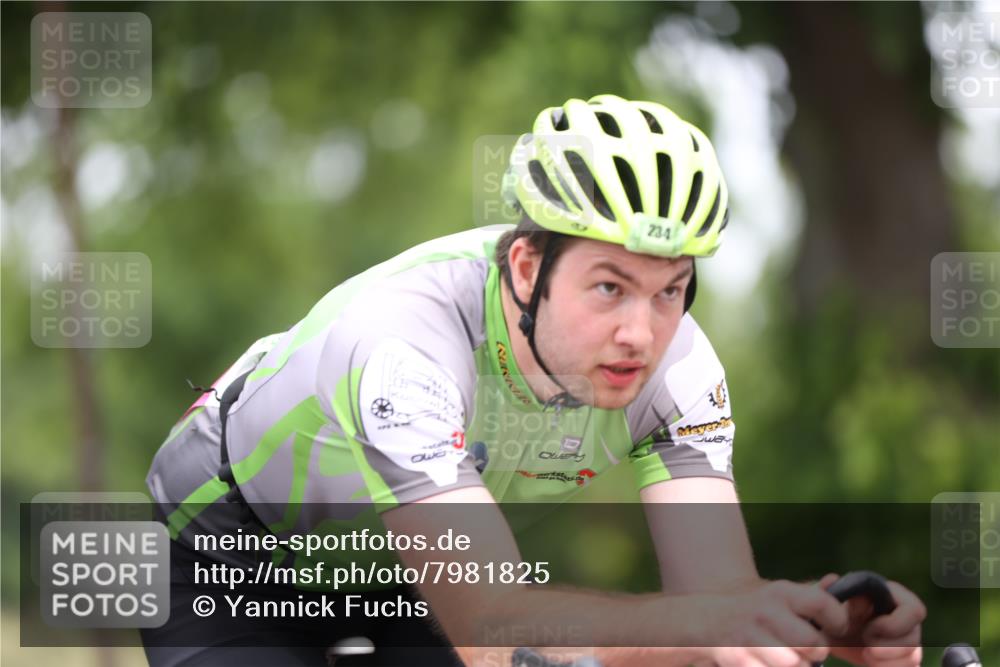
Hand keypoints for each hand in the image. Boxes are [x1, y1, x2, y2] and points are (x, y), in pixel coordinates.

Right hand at [690, 579, 849, 666]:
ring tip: (789, 659)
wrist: (704, 622)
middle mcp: (766, 612)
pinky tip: (767, 662)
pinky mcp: (739, 660)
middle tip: (807, 650)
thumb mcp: (778, 597)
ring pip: (796, 665)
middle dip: (816, 653)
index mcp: (780, 593)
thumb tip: (835, 580)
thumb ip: (811, 594)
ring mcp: (750, 637)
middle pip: (814, 644)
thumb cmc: (754, 611)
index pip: (824, 604)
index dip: (838, 621)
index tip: (833, 629)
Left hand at [819, 573, 925, 666]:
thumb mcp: (827, 602)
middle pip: (914, 638)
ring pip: (913, 656)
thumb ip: (828, 590)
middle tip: (866, 651)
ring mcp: (906, 639)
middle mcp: (904, 617)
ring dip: (889, 662)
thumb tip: (832, 579)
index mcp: (891, 596)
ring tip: (867, 657)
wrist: (829, 635)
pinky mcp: (903, 657)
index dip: (893, 625)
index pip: (914, 610)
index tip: (868, 630)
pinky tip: (872, 665)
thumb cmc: (830, 612)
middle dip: (889, 649)